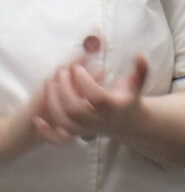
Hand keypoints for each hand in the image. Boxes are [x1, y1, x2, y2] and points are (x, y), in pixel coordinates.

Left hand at [31, 52, 147, 143]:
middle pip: (76, 110)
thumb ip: (141, 70)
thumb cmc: (128, 98)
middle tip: (62, 72)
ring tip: (51, 83)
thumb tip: (139, 55)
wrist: (127, 122)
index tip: (77, 68)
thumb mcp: (136, 84)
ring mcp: (88, 128)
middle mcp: (101, 120)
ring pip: (65, 121)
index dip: (84, 81)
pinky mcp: (77, 133)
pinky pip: (59, 136)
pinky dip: (46, 130)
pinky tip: (38, 118)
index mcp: (115, 107)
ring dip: (54, 102)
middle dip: (65, 89)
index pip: (97, 97)